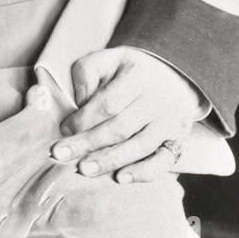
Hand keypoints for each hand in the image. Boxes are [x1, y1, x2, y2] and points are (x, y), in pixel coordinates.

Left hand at [50, 46, 201, 182]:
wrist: (174, 76)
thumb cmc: (131, 70)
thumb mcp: (108, 58)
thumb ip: (88, 73)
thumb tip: (80, 102)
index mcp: (139, 75)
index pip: (109, 103)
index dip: (84, 118)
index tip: (64, 128)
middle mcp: (158, 100)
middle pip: (120, 128)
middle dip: (88, 143)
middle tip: (61, 154)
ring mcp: (170, 122)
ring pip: (138, 147)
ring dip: (109, 161)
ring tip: (84, 170)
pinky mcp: (177, 140)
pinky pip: (163, 162)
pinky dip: (143, 172)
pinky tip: (121, 178)